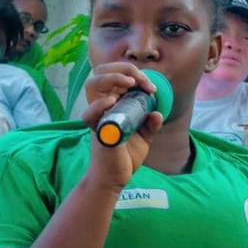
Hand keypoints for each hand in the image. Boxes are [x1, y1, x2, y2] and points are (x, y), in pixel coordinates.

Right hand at [82, 63, 163, 191]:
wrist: (116, 178)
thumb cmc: (125, 156)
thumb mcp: (144, 137)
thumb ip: (150, 124)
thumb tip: (157, 113)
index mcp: (113, 104)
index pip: (114, 75)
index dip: (133, 73)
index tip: (151, 87)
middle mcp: (103, 107)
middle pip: (101, 72)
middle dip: (123, 69)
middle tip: (142, 82)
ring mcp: (98, 118)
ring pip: (92, 85)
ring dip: (112, 78)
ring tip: (131, 82)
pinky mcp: (97, 132)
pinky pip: (90, 114)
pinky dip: (99, 105)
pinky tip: (112, 101)